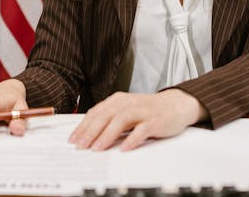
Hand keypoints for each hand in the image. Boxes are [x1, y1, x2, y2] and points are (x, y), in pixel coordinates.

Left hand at [68, 89, 206, 150]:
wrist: (175, 104)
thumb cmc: (147, 109)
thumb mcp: (125, 110)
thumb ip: (109, 119)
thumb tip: (89, 134)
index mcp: (117, 100)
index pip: (96, 112)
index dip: (83, 126)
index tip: (73, 139)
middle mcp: (127, 103)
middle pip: (105, 116)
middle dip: (91, 131)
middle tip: (81, 145)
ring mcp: (141, 111)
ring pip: (121, 121)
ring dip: (107, 135)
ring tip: (98, 148)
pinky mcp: (155, 120)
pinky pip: (142, 130)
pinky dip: (132, 139)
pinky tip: (125, 148)